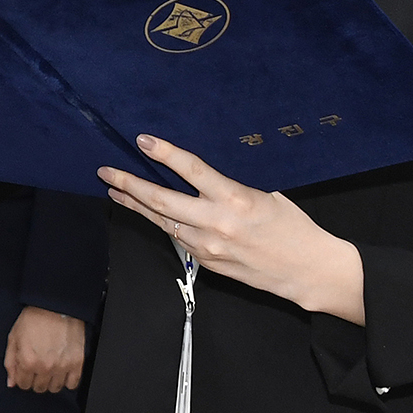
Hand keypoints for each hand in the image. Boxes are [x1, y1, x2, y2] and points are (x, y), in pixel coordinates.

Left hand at [5, 306, 85, 392]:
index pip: (23, 384)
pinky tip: (62, 370)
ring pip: (55, 388)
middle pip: (39, 388)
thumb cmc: (34, 318)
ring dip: (51, 381)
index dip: (23, 377)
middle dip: (36, 379)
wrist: (56, 306)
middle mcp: (45, 367)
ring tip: (50, 368)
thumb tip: (12, 383)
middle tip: (38, 367)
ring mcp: (62, 366)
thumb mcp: (14, 338)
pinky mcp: (77, 363)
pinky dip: (67, 380)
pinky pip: (72, 384)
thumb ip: (10, 363)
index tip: (26, 370)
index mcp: (28, 361)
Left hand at [98, 135, 363, 320]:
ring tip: (115, 191)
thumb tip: (201, 180)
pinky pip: (177, 237)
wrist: (306, 271)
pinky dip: (160, 222)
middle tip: (106, 171)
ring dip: (136, 206)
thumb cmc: (293, 228)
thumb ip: (229, 190)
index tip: (142, 141)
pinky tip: (146, 213)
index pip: (192, 170)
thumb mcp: (265, 196)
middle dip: (129, 184)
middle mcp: (216, 223)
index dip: (165, 154)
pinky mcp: (206, 263)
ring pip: (162, 221)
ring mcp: (208, 246)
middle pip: (161, 200)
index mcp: (235, 199)